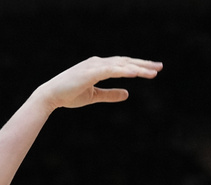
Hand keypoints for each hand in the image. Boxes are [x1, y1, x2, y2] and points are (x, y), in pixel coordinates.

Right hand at [35, 56, 162, 111]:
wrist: (51, 96)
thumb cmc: (70, 94)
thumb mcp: (94, 96)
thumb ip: (110, 94)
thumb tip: (127, 94)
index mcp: (99, 67)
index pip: (123, 64)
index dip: (139, 66)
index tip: (153, 70)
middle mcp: (98, 63)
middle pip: (125, 61)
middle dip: (143, 64)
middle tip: (160, 67)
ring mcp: (94, 66)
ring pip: (121, 65)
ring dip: (138, 68)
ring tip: (153, 72)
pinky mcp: (90, 72)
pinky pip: (110, 70)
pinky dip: (123, 70)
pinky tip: (135, 73)